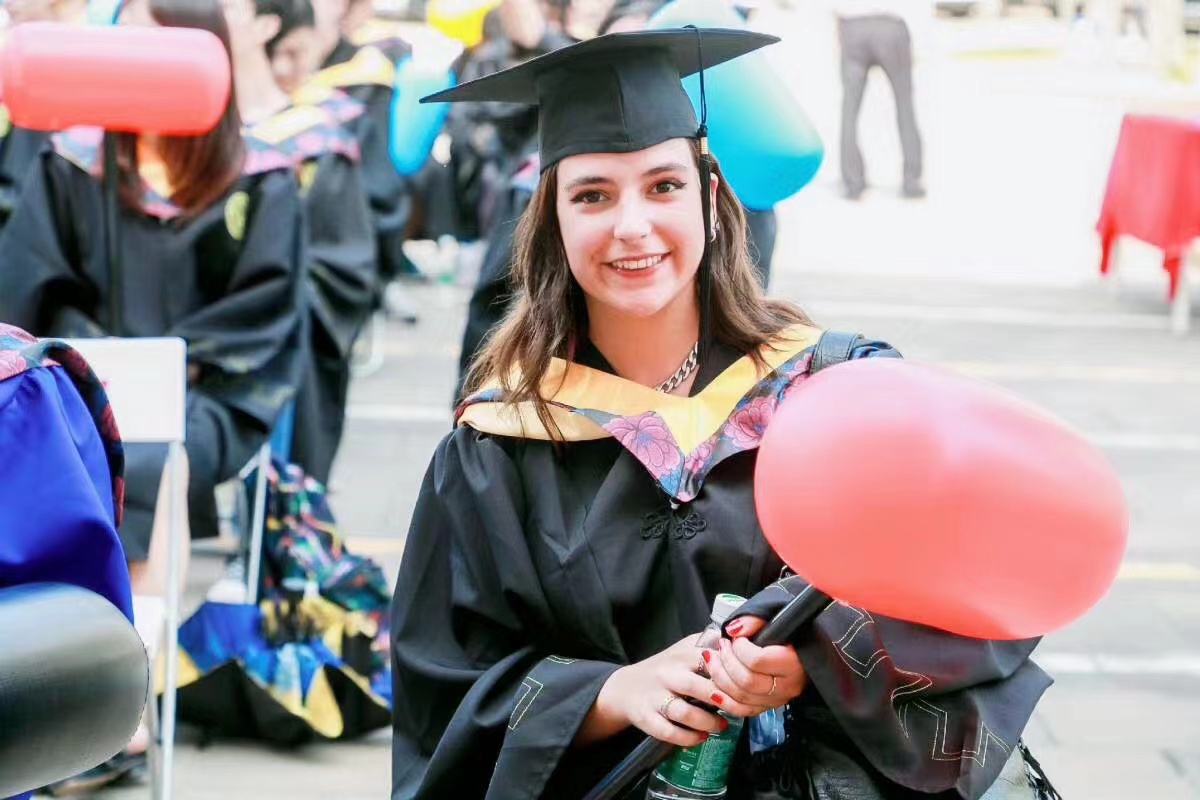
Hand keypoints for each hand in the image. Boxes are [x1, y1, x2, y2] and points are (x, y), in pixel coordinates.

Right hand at [593, 634, 730, 747]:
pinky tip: (701, 737)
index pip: (711, 661)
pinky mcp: (647, 718)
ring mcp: (655, 697)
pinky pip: (669, 732)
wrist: (626, 687)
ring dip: (708, 723)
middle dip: (723, 702)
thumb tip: (741, 643)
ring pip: (685, 713)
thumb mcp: (683, 650)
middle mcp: (667, 675)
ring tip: (721, 725)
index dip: (732, 675)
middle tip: (738, 709)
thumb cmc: (664, 669)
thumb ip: (709, 645)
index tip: (745, 686)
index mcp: (681, 655)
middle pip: (698, 687)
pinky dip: (689, 738)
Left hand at [703, 615, 806, 716]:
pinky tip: (713, 689)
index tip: (737, 639)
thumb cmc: (789, 633)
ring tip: (713, 660)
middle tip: (721, 646)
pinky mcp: (767, 706)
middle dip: (726, 662)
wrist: (803, 648)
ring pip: (742, 697)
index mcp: (793, 662)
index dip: (740, 648)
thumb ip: (753, 621)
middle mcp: (787, 685)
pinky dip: (724, 701)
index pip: (758, 661)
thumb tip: (734, 630)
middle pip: (747, 682)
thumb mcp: (775, 618)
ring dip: (720, 678)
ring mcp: (777, 698)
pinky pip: (742, 711)